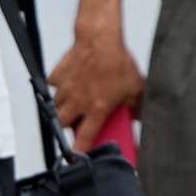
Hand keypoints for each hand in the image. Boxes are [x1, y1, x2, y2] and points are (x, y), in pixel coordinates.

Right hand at [50, 19, 144, 152]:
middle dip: (69, 126)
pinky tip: (71, 82)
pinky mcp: (58, 76)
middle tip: (79, 121)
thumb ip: (138, 104)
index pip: (86, 136)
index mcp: (97, 107)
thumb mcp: (136, 87)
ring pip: (57, 106)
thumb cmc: (117, 62)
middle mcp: (78, 101)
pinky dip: (59, 86)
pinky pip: (54, 86)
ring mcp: (66, 89)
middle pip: (63, 124)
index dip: (80, 149)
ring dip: (65, 107)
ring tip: (77, 102)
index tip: (76, 157)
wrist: (99, 39)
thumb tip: (142, 115)